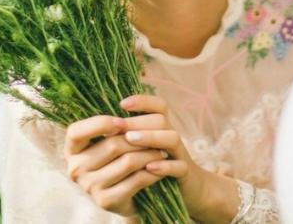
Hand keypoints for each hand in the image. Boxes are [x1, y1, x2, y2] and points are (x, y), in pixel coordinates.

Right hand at [64, 114, 167, 216]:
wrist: (125, 193)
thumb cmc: (118, 156)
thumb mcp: (112, 137)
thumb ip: (115, 120)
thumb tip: (127, 103)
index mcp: (72, 148)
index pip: (76, 131)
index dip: (100, 124)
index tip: (121, 121)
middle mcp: (75, 168)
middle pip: (112, 145)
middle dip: (139, 137)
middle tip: (158, 133)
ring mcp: (89, 187)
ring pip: (128, 161)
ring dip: (150, 153)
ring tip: (161, 149)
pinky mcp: (106, 201)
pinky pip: (136, 180)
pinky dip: (152, 171)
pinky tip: (160, 166)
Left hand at [119, 94, 231, 222]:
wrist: (189, 191)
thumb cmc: (157, 166)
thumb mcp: (145, 149)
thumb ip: (129, 136)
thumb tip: (103, 126)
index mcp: (163, 128)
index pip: (158, 105)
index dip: (143, 101)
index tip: (122, 103)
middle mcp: (172, 136)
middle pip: (161, 119)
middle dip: (138, 121)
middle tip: (118, 125)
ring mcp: (180, 154)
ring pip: (172, 137)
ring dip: (150, 136)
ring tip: (130, 139)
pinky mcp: (185, 174)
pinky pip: (179, 166)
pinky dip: (165, 166)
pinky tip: (149, 167)